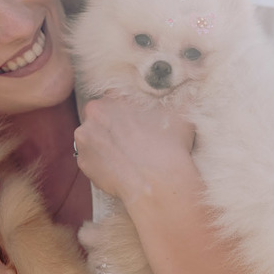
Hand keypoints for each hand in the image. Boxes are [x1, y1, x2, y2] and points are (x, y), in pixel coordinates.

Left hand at [74, 95, 196, 205]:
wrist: (157, 182)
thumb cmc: (167, 145)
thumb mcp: (181, 113)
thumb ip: (180, 99)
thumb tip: (190, 91)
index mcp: (111, 99)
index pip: (115, 97)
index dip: (127, 109)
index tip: (137, 118)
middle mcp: (91, 116)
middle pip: (101, 117)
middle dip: (114, 125)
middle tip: (132, 137)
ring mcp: (84, 142)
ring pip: (94, 138)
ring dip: (106, 143)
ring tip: (127, 154)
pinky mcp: (83, 165)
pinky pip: (92, 160)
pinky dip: (103, 163)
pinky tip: (120, 167)